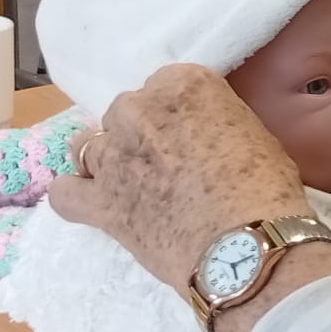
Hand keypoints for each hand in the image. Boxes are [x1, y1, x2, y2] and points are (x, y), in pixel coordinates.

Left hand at [51, 64, 315, 294]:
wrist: (248, 247)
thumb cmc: (267, 190)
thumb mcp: (252, 134)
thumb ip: (216, 123)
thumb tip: (203, 140)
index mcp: (183, 85)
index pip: (166, 84)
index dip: (178, 112)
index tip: (192, 134)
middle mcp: (139, 110)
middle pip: (126, 111)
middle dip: (143, 134)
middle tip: (169, 164)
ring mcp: (113, 156)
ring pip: (89, 145)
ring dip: (108, 159)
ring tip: (132, 182)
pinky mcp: (99, 201)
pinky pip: (64, 193)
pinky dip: (74, 195)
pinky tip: (92, 202)